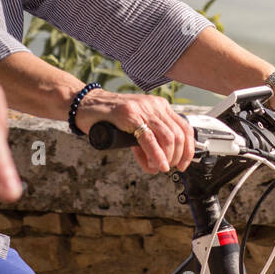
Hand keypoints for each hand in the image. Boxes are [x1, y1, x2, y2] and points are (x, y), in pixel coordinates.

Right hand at [74, 90, 194, 173]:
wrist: (86, 105)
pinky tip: (156, 165)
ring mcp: (143, 108)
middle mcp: (154, 105)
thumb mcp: (134, 129)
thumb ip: (147, 145)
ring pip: (168, 138)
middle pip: (179, 135)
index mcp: (159, 106)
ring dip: (166, 158)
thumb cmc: (108, 118)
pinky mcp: (130, 115)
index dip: (188, 150)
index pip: (185, 128)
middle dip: (177, 157)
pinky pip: (149, 138)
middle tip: (166, 168)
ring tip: (157, 167)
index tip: (183, 164)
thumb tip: (157, 166)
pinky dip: (157, 155)